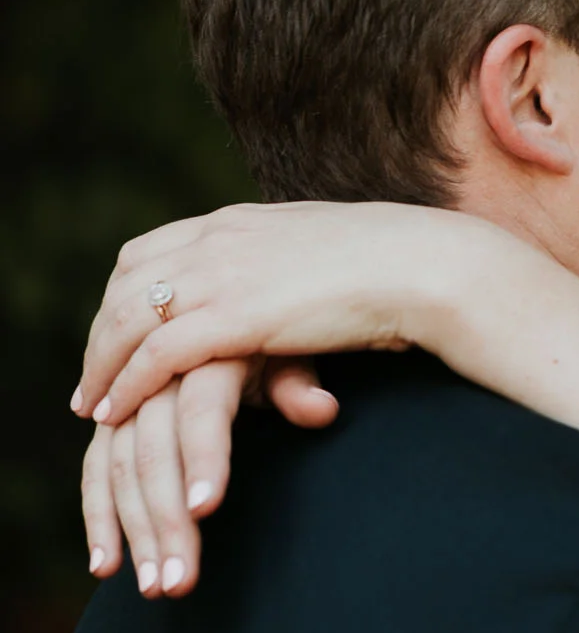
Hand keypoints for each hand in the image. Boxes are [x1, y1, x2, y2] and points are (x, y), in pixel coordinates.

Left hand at [73, 200, 496, 430]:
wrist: (429, 267)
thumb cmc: (402, 266)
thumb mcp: (330, 254)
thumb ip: (296, 268)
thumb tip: (300, 287)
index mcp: (242, 221)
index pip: (152, 250)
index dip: (126, 294)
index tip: (120, 330)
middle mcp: (219, 239)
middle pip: (127, 283)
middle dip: (103, 332)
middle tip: (96, 376)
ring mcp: (223, 274)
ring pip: (128, 318)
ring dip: (102, 364)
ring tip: (95, 405)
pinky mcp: (234, 317)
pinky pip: (156, 354)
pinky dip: (128, 383)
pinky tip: (117, 411)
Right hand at [80, 359, 339, 594]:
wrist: (227, 306)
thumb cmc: (273, 337)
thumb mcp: (291, 350)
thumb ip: (296, 382)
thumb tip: (322, 410)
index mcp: (205, 352)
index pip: (201, 409)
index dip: (204, 456)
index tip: (207, 509)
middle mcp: (157, 376)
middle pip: (153, 451)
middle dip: (164, 520)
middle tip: (179, 582)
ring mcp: (128, 400)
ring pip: (120, 469)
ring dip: (133, 532)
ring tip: (156, 588)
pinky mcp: (112, 422)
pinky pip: (96, 470)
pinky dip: (99, 518)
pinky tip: (106, 568)